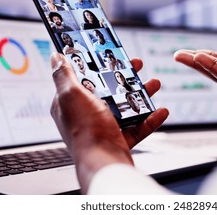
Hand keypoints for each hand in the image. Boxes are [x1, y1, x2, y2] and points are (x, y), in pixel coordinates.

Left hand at [50, 53, 168, 192]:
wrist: (103, 162)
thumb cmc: (86, 130)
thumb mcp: (71, 96)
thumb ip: (64, 75)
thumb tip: (55, 57)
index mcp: (72, 103)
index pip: (83, 77)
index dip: (96, 63)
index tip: (111, 54)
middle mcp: (87, 115)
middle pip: (108, 90)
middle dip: (125, 77)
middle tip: (137, 65)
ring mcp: (104, 127)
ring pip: (125, 106)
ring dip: (141, 94)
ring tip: (154, 84)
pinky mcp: (120, 138)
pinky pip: (138, 127)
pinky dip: (150, 119)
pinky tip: (161, 111)